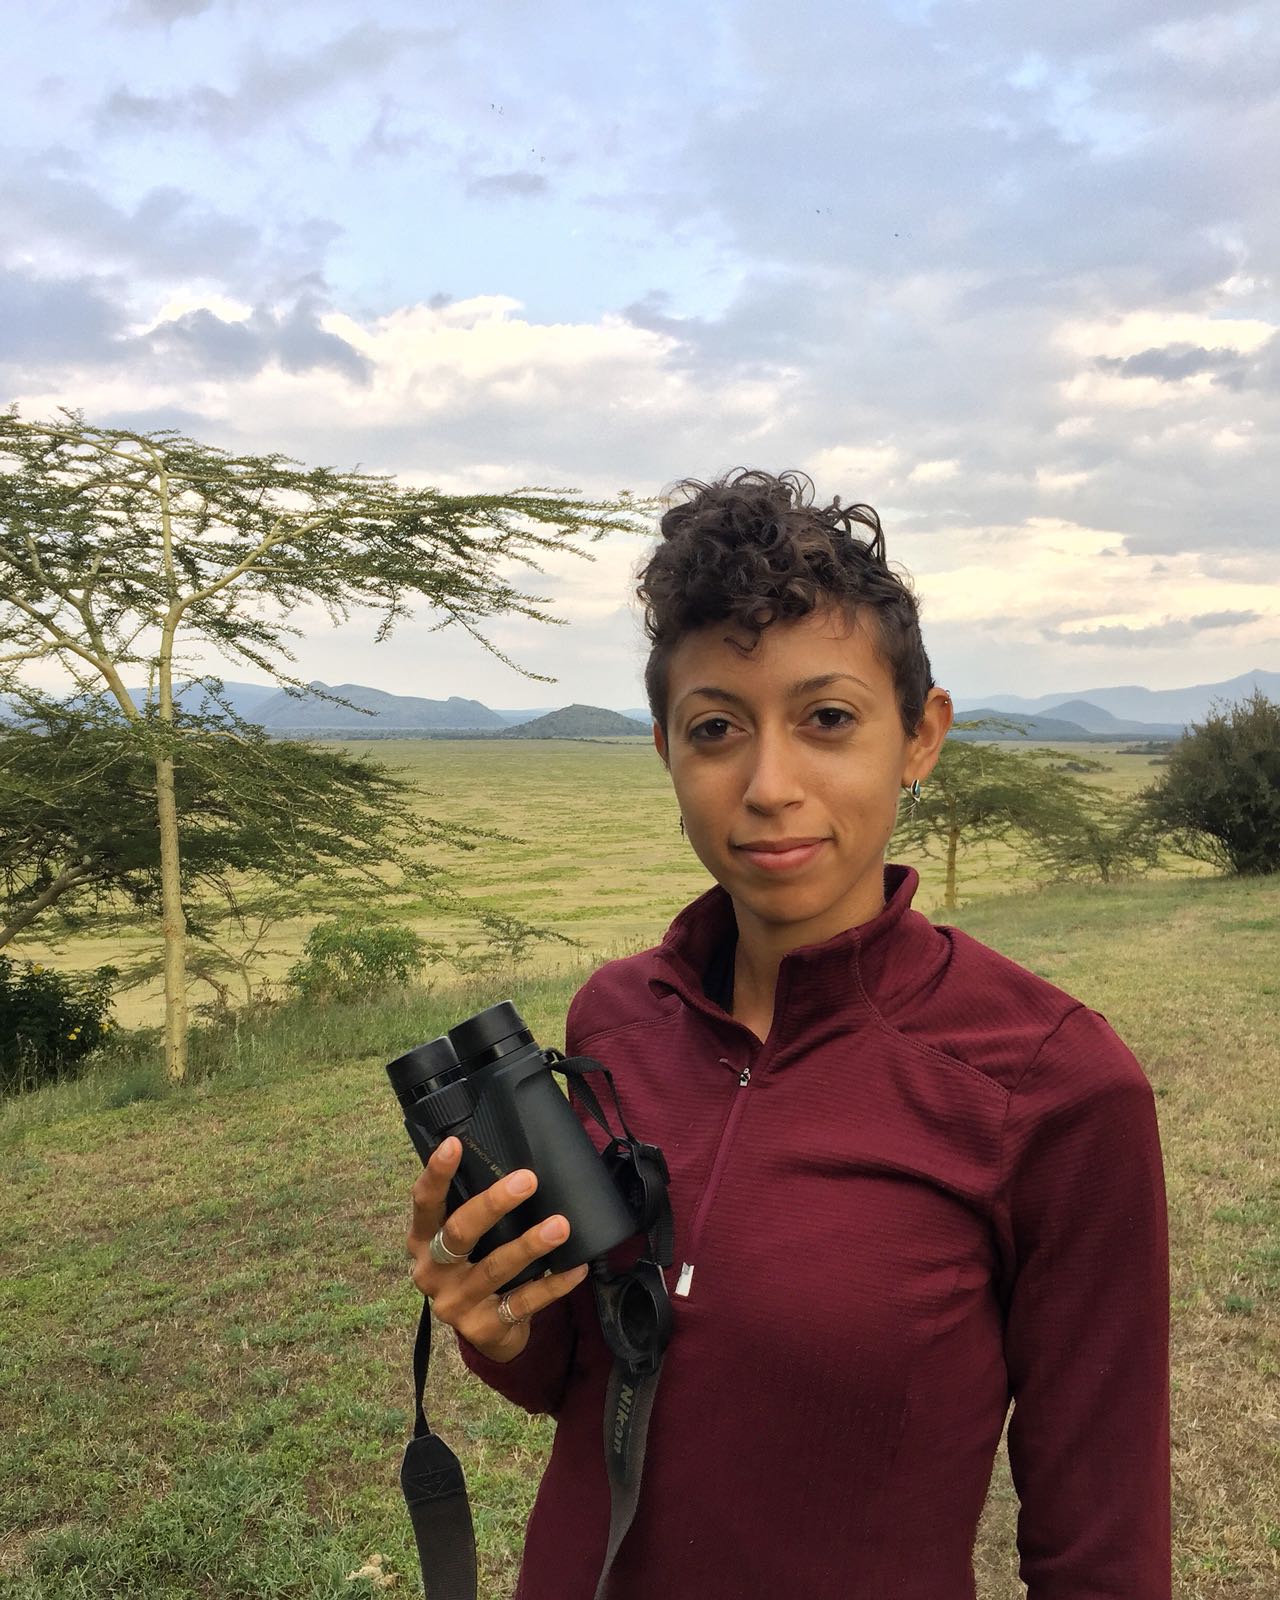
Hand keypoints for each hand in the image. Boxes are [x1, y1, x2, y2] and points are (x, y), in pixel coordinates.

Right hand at [407, 1135, 588, 1361]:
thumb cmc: (475, 1265)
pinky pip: (523, 1302)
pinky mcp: (483, 1327)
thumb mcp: (462, 1240)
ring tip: (561, 1225)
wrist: (484, 1331)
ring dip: (530, 1245)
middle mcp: (431, 1272)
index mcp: (422, 1240)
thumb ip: (471, 1207)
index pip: (424, 1203)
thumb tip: (511, 1158)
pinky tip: (577, 1267)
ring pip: (496, 1268)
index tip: (454, 1144)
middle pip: (459, 1233)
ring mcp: (455, 1304)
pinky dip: (553, 1284)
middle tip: (528, 1179)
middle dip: (493, 1205)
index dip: (436, 1174)